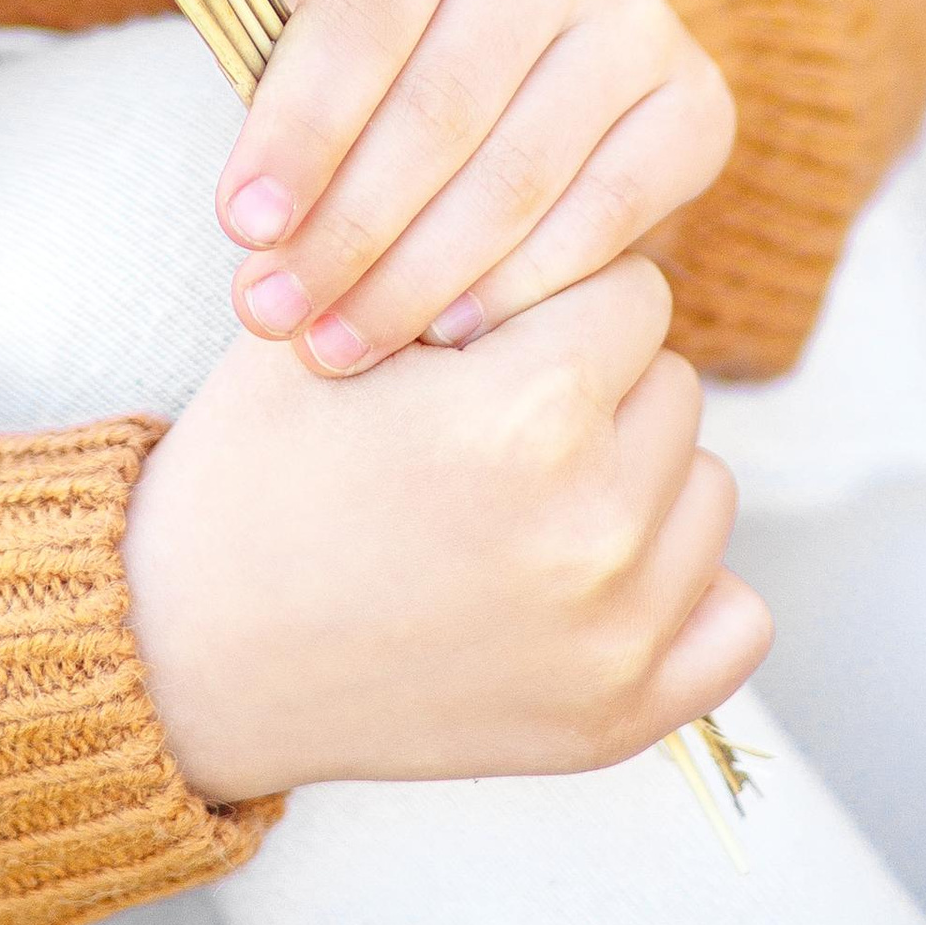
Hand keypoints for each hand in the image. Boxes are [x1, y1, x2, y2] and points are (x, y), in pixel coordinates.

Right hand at [121, 255, 765, 797]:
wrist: (190, 646)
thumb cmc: (258, 470)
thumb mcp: (335, 322)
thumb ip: (461, 263)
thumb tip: (561, 204)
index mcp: (526, 413)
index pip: (631, 291)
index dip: (554, 293)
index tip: (490, 325)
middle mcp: (592, 528)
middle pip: (674, 382)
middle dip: (595, 378)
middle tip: (496, 407)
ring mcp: (614, 635)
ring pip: (706, 486)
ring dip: (637, 472)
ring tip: (526, 487)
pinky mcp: (618, 720)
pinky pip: (735, 619)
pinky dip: (681, 589)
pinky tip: (589, 567)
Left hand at [217, 0, 734, 372]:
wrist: (523, 29)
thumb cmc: (387, 43)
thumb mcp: (323, 34)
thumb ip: (291, 107)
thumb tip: (263, 235)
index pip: (359, 22)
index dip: (298, 131)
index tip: (242, 226)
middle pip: (438, 110)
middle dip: (345, 231)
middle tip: (275, 315)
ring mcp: (636, 15)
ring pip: (515, 175)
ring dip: (415, 280)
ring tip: (338, 344)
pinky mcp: (695, 100)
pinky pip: (605, 217)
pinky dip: (520, 286)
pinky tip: (449, 334)